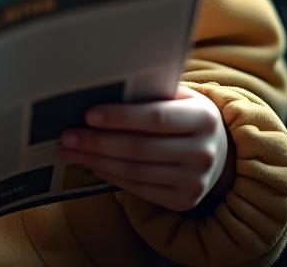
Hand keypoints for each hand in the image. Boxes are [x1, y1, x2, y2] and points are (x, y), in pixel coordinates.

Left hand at [60, 84, 233, 212]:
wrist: (219, 152)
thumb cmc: (185, 114)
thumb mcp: (178, 97)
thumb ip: (150, 93)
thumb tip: (102, 86)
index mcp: (203, 118)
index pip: (156, 118)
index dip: (120, 117)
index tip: (89, 115)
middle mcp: (203, 152)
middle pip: (140, 148)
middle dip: (98, 142)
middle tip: (68, 136)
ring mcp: (194, 181)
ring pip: (135, 171)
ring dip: (97, 161)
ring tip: (71, 150)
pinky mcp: (183, 201)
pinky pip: (139, 189)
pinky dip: (111, 176)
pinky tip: (92, 164)